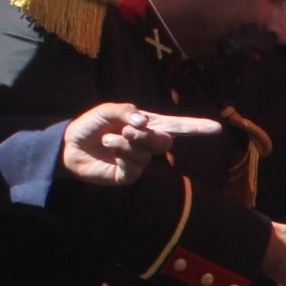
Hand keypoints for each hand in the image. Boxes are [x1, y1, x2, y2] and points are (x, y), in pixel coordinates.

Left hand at [58, 105, 221, 184]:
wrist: (68, 146)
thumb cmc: (90, 126)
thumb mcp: (107, 111)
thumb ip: (126, 110)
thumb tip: (144, 120)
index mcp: (148, 125)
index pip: (177, 126)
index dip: (197, 127)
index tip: (217, 128)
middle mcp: (147, 144)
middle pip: (165, 141)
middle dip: (147, 134)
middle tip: (128, 129)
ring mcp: (140, 161)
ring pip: (148, 151)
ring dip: (126, 141)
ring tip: (108, 138)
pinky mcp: (129, 175)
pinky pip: (134, 164)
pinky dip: (120, 152)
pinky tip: (108, 148)